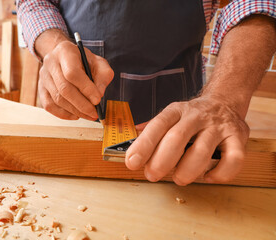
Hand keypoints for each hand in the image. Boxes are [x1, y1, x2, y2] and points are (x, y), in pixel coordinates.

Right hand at [38, 40, 113, 119]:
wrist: (65, 58)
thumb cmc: (84, 61)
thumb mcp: (99, 63)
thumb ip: (103, 76)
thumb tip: (99, 94)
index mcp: (65, 51)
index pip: (72, 73)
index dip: (85, 88)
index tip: (97, 100)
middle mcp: (50, 63)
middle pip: (64, 88)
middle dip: (81, 104)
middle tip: (94, 114)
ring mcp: (43, 77)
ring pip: (57, 99)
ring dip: (75, 111)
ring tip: (89, 115)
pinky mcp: (41, 89)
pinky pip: (49, 106)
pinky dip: (64, 114)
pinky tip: (76, 115)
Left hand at [125, 96, 249, 185]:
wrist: (224, 102)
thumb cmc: (191, 117)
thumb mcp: (170, 116)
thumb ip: (151, 130)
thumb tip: (129, 145)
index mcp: (176, 110)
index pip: (157, 125)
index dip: (143, 145)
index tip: (131, 162)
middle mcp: (197, 116)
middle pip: (177, 138)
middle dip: (162, 161)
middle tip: (152, 175)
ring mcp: (219, 126)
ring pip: (203, 151)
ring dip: (187, 171)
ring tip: (179, 178)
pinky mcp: (239, 137)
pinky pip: (234, 159)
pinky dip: (220, 174)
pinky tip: (208, 177)